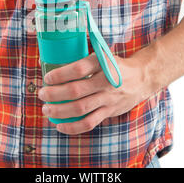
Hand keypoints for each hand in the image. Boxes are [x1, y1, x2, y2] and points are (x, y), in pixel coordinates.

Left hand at [38, 52, 163, 134]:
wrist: (141, 78)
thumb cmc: (115, 65)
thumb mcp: (103, 55)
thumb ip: (84, 59)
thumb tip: (54, 59)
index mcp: (103, 63)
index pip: (79, 69)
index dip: (60, 74)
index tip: (47, 77)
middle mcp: (106, 81)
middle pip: (75, 91)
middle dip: (54, 94)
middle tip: (42, 94)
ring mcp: (108, 98)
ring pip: (80, 108)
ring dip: (59, 111)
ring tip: (47, 110)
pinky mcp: (109, 112)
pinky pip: (89, 123)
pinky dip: (72, 127)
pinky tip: (59, 126)